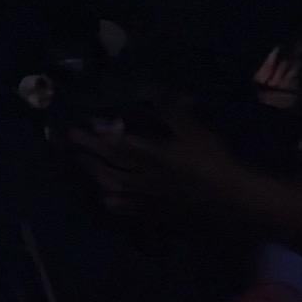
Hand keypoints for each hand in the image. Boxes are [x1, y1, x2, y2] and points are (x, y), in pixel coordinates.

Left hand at [67, 106, 256, 232]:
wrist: (230, 201)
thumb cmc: (213, 161)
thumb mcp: (194, 129)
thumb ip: (169, 108)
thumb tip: (147, 87)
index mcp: (152, 155)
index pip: (117, 144)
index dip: (98, 135)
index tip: (84, 124)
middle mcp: (143, 177)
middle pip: (109, 165)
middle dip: (88, 153)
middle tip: (71, 142)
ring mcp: (147, 199)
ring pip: (113, 187)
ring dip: (95, 174)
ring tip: (84, 164)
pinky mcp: (155, 214)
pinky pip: (127, 209)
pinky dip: (112, 202)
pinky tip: (106, 198)